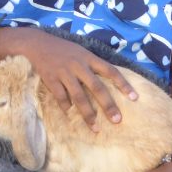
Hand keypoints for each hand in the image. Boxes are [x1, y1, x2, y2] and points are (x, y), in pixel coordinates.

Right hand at [9, 31, 137, 129]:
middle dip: (108, 105)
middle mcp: (78, 65)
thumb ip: (92, 64)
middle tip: (117, 120)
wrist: (37, 43)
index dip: (123, 84)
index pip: (110, 70)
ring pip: (79, 97)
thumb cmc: (62, 49)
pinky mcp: (51, 79)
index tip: (134, 98)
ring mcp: (64, 72)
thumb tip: (108, 80)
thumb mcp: (80, 51)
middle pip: (97, 87)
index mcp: (88, 57)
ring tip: (95, 128)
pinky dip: (66, 107)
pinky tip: (70, 114)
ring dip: (88, 114)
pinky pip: (61, 97)